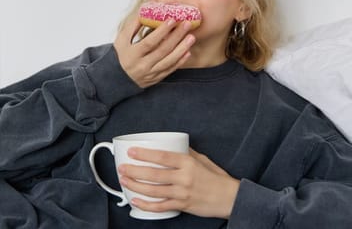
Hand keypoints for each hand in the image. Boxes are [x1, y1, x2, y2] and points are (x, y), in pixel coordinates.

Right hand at [113, 16, 194, 87]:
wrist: (118, 78)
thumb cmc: (120, 55)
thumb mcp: (121, 40)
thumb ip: (133, 26)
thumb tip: (145, 11)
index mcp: (133, 54)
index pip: (150, 42)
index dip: (161, 31)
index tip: (172, 20)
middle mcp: (143, 65)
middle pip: (162, 50)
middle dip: (176, 37)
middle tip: (186, 24)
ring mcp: (150, 73)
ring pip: (169, 61)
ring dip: (182, 49)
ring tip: (191, 37)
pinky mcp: (156, 78)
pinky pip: (170, 70)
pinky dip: (180, 61)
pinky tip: (188, 52)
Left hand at [117, 147, 239, 218]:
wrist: (230, 198)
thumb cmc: (216, 178)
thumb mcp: (203, 160)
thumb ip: (186, 153)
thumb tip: (172, 145)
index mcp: (188, 163)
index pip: (162, 157)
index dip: (145, 154)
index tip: (132, 152)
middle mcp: (184, 178)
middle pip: (153, 174)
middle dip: (134, 171)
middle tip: (122, 167)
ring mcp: (182, 193)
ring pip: (153, 190)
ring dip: (135, 186)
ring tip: (124, 180)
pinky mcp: (182, 205)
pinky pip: (160, 206)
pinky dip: (146, 205)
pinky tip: (135, 200)